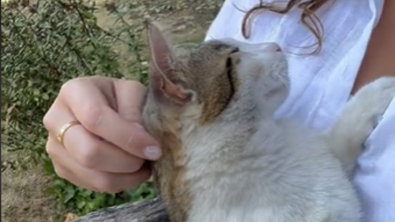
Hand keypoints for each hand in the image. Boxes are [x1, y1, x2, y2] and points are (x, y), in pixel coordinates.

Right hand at [43, 76, 160, 192]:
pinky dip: (119, 183)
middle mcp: (55, 119)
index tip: (154, 148)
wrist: (105, 106)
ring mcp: (54, 147)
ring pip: (93, 175)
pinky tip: (131, 171)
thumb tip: (141, 146)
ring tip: (145, 166)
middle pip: (89, 153)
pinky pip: (92, 185)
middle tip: (150, 157)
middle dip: (127, 161)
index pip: (96, 119)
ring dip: (127, 177)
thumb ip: (135, 114)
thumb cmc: (120, 96)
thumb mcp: (132, 92)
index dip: (128, 138)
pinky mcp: (61, 168)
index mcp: (73, 92)